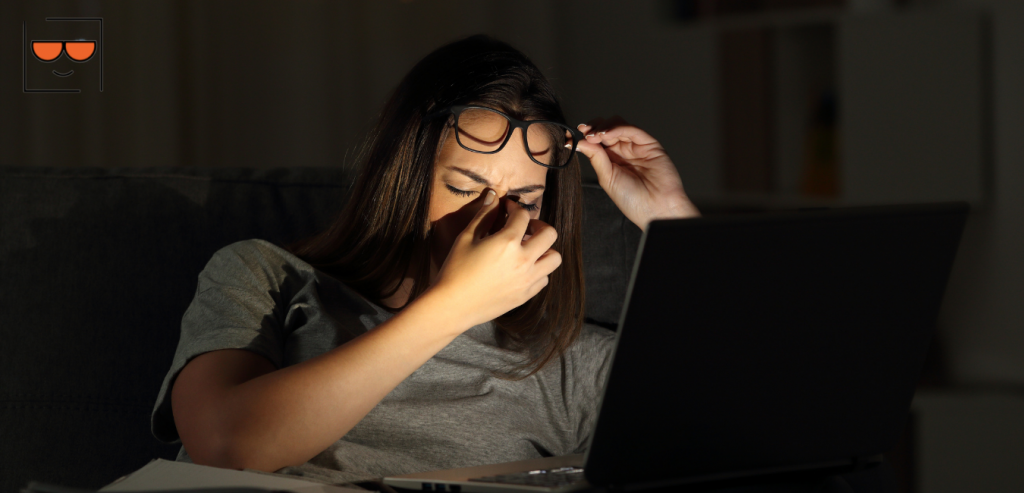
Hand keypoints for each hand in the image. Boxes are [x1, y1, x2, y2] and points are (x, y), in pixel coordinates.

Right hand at [431, 189, 561, 327]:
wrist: (453, 305)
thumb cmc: (455, 270)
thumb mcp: (466, 238)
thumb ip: (483, 216)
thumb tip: (493, 196)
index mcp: (507, 242)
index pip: (523, 216)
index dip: (515, 208)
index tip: (508, 209)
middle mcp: (523, 260)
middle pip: (550, 234)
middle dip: (539, 225)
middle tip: (525, 227)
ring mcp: (527, 279)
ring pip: (554, 258)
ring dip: (545, 249)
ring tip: (529, 249)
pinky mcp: (526, 295)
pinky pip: (544, 278)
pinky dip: (538, 270)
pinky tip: (523, 268)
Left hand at [575, 117, 699, 230]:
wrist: (656, 208)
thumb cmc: (633, 200)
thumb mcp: (607, 178)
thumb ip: (596, 158)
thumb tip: (579, 142)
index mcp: (612, 160)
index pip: (596, 141)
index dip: (584, 136)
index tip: (571, 136)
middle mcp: (623, 151)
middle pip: (606, 128)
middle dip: (592, 128)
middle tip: (583, 132)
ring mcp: (636, 146)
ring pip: (618, 125)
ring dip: (604, 127)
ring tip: (595, 136)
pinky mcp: (650, 144)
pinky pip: (632, 130)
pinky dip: (618, 128)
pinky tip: (606, 134)